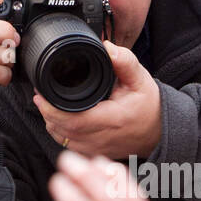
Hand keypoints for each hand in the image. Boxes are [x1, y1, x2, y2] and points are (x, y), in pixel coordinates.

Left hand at [33, 40, 162, 159]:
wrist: (159, 130)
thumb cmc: (148, 105)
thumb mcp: (140, 79)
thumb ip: (125, 61)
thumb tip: (107, 46)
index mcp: (113, 119)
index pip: (75, 120)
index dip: (53, 110)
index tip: (43, 95)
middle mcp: (104, 138)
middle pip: (63, 131)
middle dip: (47, 113)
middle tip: (41, 96)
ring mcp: (98, 149)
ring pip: (63, 140)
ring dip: (51, 123)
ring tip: (47, 105)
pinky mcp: (95, 153)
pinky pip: (69, 146)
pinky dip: (60, 133)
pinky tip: (58, 120)